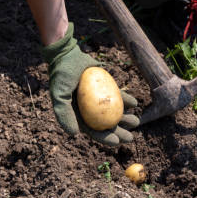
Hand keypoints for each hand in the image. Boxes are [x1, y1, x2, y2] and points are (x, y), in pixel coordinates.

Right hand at [41, 23, 139, 145]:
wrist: (66, 55)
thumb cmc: (61, 76)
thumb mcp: (60, 96)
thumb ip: (64, 114)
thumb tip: (75, 134)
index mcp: (78, 116)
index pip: (93, 131)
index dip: (105, 138)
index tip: (117, 142)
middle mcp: (89, 110)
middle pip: (106, 125)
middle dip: (119, 132)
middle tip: (130, 137)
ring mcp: (98, 99)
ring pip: (114, 112)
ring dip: (125, 118)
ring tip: (136, 121)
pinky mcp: (105, 87)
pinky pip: (118, 96)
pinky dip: (126, 100)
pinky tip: (135, 104)